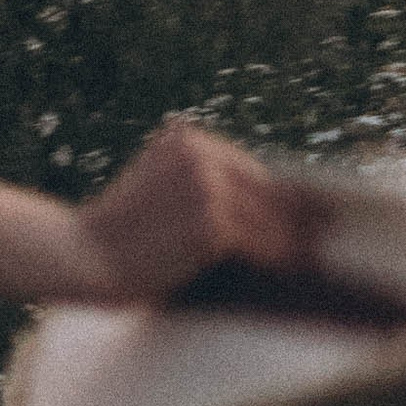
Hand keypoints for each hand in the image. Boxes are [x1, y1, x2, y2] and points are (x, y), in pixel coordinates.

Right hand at [67, 123, 317, 305]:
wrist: (80, 256)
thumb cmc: (118, 234)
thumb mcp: (157, 189)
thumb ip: (201, 187)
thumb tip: (269, 210)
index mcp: (185, 138)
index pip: (250, 166)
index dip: (283, 191)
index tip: (312, 206)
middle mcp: (200, 154)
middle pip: (266, 188)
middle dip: (295, 213)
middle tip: (325, 233)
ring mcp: (208, 187)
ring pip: (267, 216)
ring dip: (293, 238)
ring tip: (315, 254)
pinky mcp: (213, 223)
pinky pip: (260, 242)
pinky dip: (279, 256)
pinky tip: (293, 267)